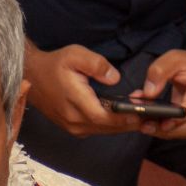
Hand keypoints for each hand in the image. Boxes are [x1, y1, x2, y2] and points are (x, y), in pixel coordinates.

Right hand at [24, 43, 140, 136]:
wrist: (32, 76)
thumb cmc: (54, 64)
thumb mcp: (75, 55)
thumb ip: (97, 65)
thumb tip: (115, 78)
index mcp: (76, 104)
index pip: (105, 117)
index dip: (126, 117)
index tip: (144, 113)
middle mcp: (74, 121)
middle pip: (108, 128)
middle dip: (131, 122)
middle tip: (152, 116)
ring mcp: (73, 127)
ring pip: (105, 131)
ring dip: (123, 125)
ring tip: (143, 116)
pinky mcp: (73, 128)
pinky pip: (98, 129)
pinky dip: (112, 125)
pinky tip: (125, 116)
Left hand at [134, 49, 185, 138]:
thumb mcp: (173, 58)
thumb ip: (159, 72)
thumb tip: (148, 93)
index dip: (177, 118)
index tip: (161, 122)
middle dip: (165, 130)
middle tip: (144, 126)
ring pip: (183, 133)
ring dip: (162, 133)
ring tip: (142, 125)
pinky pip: (179, 132)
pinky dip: (163, 130)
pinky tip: (148, 124)